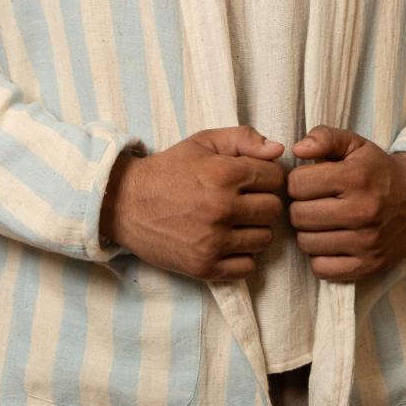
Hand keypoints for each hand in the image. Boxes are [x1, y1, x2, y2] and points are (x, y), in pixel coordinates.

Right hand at [100, 125, 286, 282]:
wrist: (126, 203)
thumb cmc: (170, 169)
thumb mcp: (204, 141)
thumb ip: (244, 138)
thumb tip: (279, 151)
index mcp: (224, 174)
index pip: (275, 178)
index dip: (266, 176)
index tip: (252, 179)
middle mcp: (221, 208)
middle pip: (274, 210)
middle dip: (262, 202)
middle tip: (243, 200)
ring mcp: (213, 241)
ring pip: (265, 239)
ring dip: (254, 229)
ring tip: (234, 220)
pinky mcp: (204, 267)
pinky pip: (248, 267)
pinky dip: (241, 256)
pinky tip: (226, 241)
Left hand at [288, 126, 405, 281]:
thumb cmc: (378, 169)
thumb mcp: (354, 143)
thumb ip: (323, 137)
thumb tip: (297, 150)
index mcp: (355, 178)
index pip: (296, 185)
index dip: (297, 181)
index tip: (310, 181)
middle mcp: (361, 211)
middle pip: (299, 216)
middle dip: (300, 206)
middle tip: (314, 201)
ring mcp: (367, 242)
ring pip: (306, 243)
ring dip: (308, 231)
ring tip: (322, 220)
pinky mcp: (370, 265)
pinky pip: (322, 269)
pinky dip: (320, 256)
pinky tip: (330, 241)